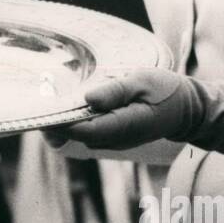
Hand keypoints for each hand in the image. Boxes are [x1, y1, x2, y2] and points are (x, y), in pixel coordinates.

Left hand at [47, 68, 191, 150]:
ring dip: (65, 120)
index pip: (83, 130)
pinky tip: (69, 104)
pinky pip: (89, 131)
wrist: (185, 109)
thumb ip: (116, 91)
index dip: (60, 123)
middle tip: (37, 100)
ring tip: (49, 99)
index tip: (41, 111)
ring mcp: (114, 140)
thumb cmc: (165, 91)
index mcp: (124, 126)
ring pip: (80, 134)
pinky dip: (76, 120)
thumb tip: (88, 98)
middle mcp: (116, 139)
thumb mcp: (142, 82)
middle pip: (77, 135)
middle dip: (56, 121)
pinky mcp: (113, 136)